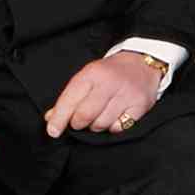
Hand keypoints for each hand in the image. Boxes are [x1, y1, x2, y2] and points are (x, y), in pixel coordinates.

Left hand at [45, 52, 161, 137]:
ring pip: (102, 124)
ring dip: (97, 126)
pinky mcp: (140, 104)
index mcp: (91, 74)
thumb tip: (51, 119)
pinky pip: (120, 127)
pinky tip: (115, 117)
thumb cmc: (110, 73)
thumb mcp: (88, 77)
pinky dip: (114, 126)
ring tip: (100, 116)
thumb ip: (69, 98)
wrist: (143, 62)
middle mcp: (109, 82)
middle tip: (81, 121)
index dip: (59, 119)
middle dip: (78, 123)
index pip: (70, 100)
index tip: (53, 131)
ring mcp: (126, 94)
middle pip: (85, 115)